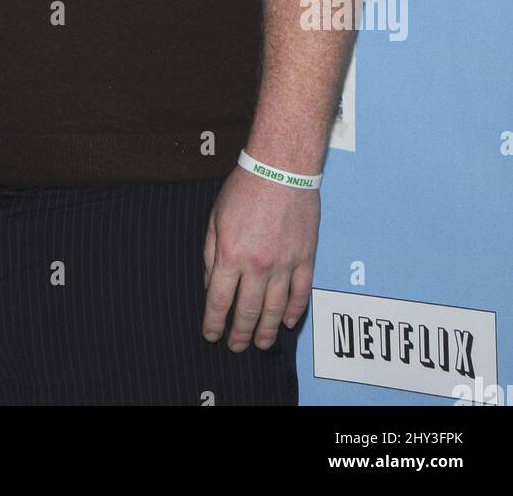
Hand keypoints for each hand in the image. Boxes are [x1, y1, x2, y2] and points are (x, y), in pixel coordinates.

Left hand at [201, 166, 318, 349]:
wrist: (281, 168)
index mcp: (230, 255)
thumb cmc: (244, 188)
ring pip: (274, 309)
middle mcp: (257, 265)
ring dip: (266, 330)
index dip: (213, 321)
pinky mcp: (305, 258)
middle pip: (246, 311)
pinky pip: (300, 293)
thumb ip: (211, 254)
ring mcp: (284, 264)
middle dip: (239, 333)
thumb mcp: (215, 218)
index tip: (211, 334)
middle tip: (235, 346)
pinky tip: (286, 322)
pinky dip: (294, 311)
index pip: (218, 299)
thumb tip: (209, 283)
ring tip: (260, 344)